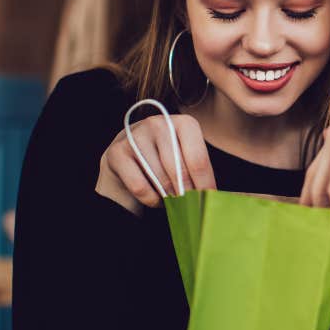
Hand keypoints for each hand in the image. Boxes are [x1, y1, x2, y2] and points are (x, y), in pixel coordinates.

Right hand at [96, 114, 216, 215]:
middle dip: (186, 193)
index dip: (204, 184)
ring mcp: (135, 136)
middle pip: (179, 170)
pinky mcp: (117, 152)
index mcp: (183, 123)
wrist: (126, 158)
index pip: (198, 160)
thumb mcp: (185, 157)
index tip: (208, 200)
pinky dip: (150, 199)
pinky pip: (140, 186)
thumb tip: (212, 195)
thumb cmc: (164, 160)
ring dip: (168, 196)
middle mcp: (158, 124)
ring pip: (159, 179)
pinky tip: (154, 197)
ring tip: (171, 199)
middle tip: (190, 206)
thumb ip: (198, 170)